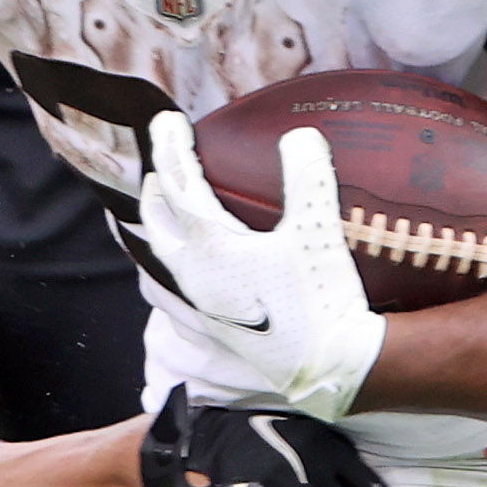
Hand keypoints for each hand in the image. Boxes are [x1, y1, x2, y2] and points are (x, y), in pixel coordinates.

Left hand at [138, 115, 387, 419]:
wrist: (329, 367)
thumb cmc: (322, 298)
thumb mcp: (317, 232)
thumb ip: (308, 178)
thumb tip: (300, 133)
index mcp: (211, 248)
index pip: (180, 185)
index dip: (172, 148)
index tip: (166, 120)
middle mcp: (196, 276)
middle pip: (159, 223)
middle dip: (157, 188)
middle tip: (163, 162)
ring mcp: (204, 303)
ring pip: (166, 255)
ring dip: (163, 226)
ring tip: (169, 208)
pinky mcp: (218, 323)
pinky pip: (183, 281)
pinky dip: (179, 257)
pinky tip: (198, 261)